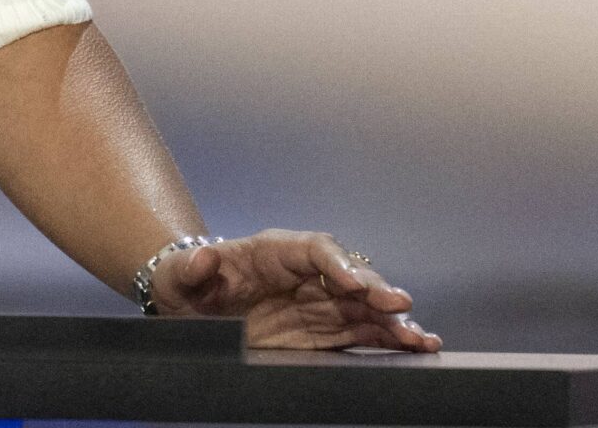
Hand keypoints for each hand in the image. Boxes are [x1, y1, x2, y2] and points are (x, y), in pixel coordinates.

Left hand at [151, 229, 440, 351]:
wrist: (187, 310)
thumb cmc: (183, 282)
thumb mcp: (177, 274)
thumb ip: (190, 268)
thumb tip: (203, 257)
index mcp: (273, 251)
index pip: (313, 249)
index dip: (336, 263)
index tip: (353, 281)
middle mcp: (303, 275)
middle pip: (348, 277)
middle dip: (374, 290)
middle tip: (399, 306)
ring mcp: (315, 304)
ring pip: (362, 308)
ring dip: (391, 321)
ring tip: (420, 338)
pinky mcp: (321, 334)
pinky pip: (360, 334)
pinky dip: (387, 341)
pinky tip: (415, 348)